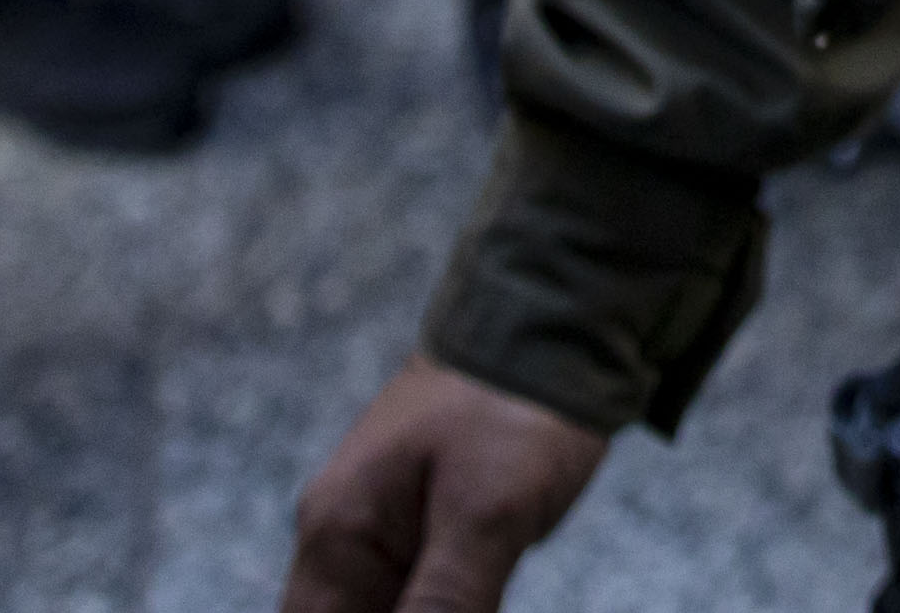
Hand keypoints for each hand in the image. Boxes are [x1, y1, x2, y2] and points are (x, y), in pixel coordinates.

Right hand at [282, 358, 606, 612]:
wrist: (563, 316)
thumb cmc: (518, 401)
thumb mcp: (487, 512)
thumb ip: (444, 601)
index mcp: (336, 533)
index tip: (439, 610)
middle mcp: (345, 534)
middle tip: (472, 594)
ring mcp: (386, 526)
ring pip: (390, 605)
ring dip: (431, 606)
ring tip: (483, 577)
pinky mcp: (431, 520)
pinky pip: (422, 589)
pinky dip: (447, 602)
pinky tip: (484, 593)